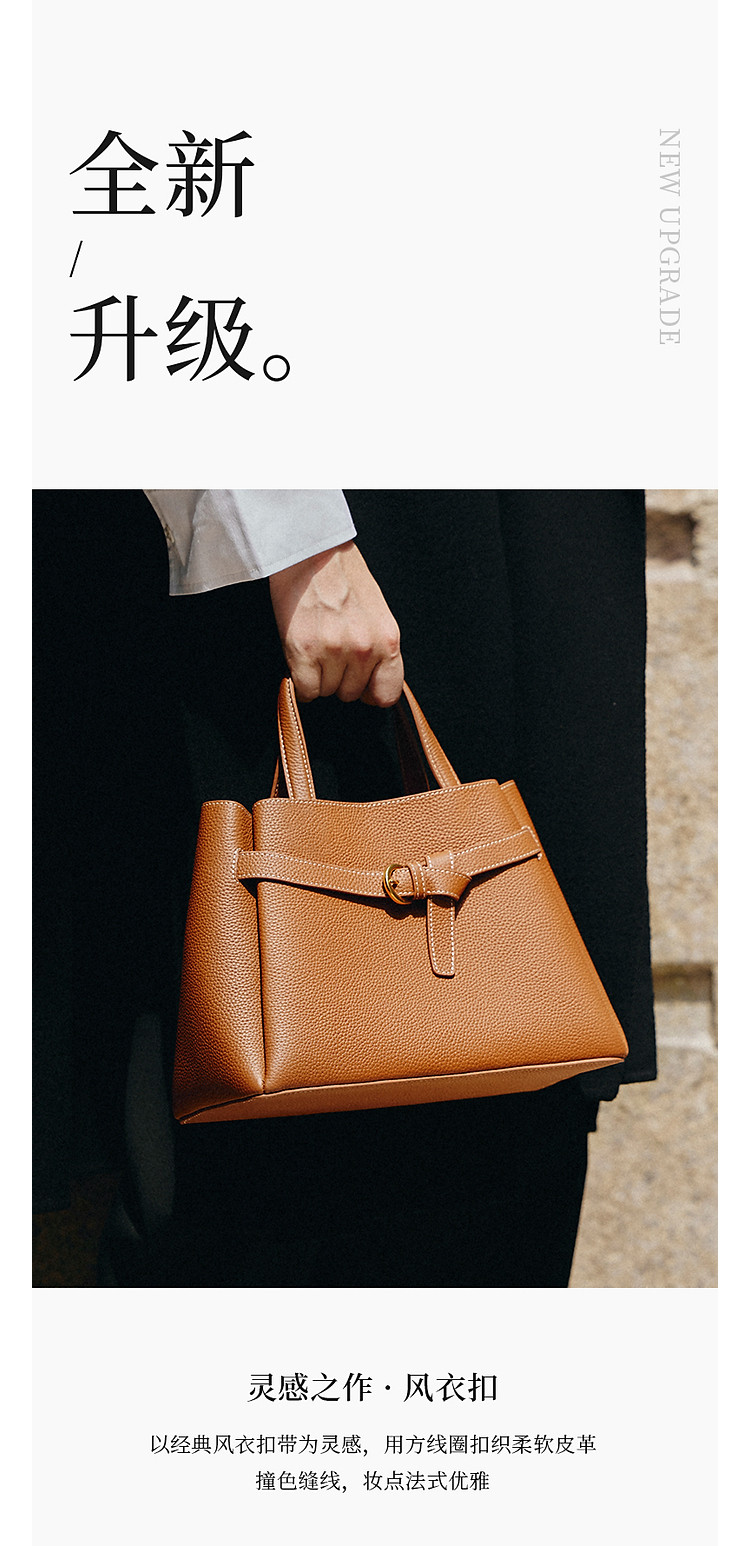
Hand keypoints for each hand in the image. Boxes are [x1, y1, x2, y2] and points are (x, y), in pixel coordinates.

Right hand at [268, 541, 403, 705]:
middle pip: (351, 694)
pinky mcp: (304, 652)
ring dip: (319, 676)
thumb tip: (373, 682)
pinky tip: (302, 658)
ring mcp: (334, 651)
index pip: (386, 694)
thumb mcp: (377, 613)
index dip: (370, 692)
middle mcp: (365, 649)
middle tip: (331, 648)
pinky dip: (301, 680)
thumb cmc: (343, 577)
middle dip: (340, 678)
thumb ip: (379, 647)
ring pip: (327, 692)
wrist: (311, 552)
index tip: (360, 684)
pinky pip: (306, 690)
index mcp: (388, 640)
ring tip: (317, 644)